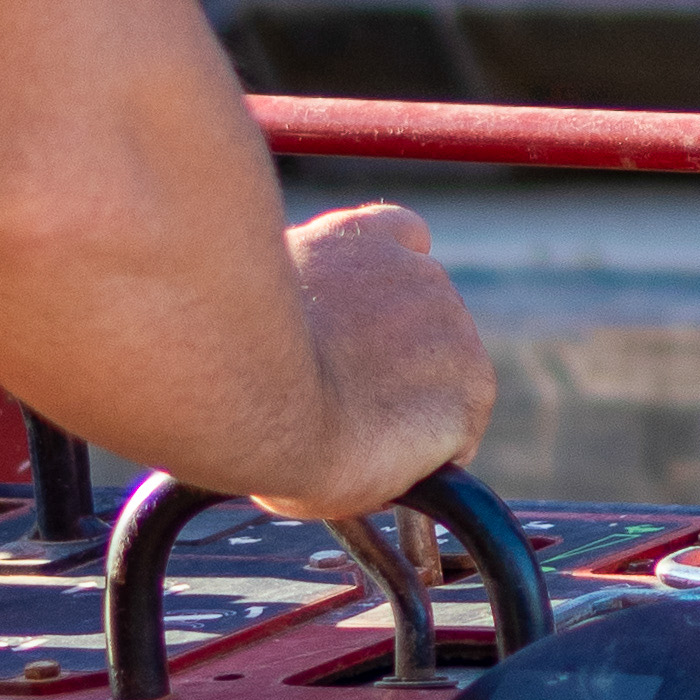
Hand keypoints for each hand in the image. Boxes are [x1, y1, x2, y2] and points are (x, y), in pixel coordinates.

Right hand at [259, 202, 492, 519]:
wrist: (256, 394)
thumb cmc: (228, 359)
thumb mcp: (250, 306)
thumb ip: (290, 305)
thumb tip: (278, 336)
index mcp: (355, 239)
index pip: (404, 241)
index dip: (388, 291)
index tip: (364, 330)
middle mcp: (414, 270)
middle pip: (429, 320)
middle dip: (398, 363)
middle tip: (347, 406)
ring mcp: (452, 326)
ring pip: (446, 377)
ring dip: (411, 409)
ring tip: (354, 437)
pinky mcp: (471, 386)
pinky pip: (458, 430)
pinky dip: (428, 451)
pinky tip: (382, 459)